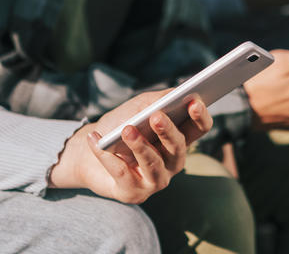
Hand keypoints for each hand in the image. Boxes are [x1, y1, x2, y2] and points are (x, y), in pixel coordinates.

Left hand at [49, 90, 212, 203]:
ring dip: (139, 145)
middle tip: (156, 116)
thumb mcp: (138, 108)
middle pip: (178, 147)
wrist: (88, 154)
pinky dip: (107, 156)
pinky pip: (122, 173)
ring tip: (126, 130)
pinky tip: (96, 141)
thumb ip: (157, 100)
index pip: (199, 129)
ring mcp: (155, 181)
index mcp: (178, 140)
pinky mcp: (133, 193)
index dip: (200, 116)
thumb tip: (175, 93)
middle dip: (168, 131)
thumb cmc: (119, 127)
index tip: (194, 101)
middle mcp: (172, 163)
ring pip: (153, 164)